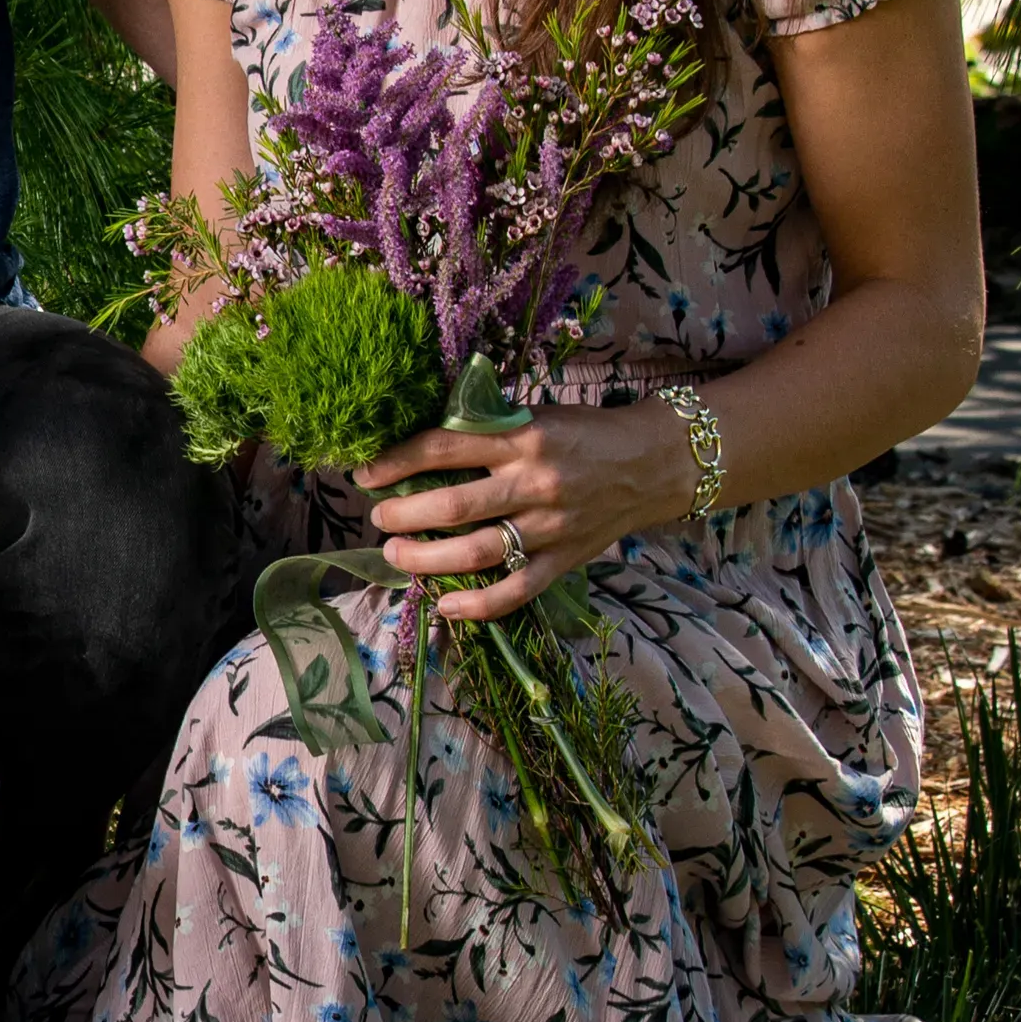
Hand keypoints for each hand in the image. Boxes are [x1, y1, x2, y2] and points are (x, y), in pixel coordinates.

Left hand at [353, 397, 694, 620]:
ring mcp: (550, 526)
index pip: (444, 447)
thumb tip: (422, 443)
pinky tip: (444, 605)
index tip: (367, 474)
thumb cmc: (585, 433)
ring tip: (395, 554)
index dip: (397, 461)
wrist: (653, 462)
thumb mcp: (537, 416)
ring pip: (475, 552)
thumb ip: (488, 430)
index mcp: (523, 438)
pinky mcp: (565, 560)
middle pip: (452, 505)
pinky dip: (477, 604)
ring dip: (424, 558)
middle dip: (402, 515)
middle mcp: (534, 482)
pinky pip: (516, 590)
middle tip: (378, 518)